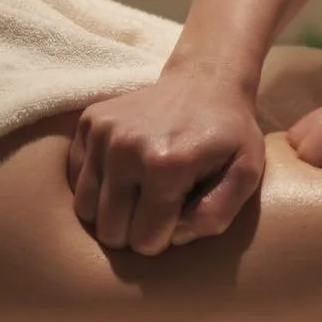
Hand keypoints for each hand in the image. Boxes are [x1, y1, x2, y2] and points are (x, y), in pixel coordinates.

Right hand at [67, 71, 265, 255]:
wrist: (206, 81)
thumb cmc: (229, 134)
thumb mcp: (246, 173)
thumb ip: (218, 214)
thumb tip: (175, 236)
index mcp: (167, 165)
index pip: (145, 240)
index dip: (164, 238)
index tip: (179, 215)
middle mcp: (126, 147)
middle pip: (110, 231)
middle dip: (134, 231)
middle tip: (158, 208)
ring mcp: (102, 132)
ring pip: (84, 211)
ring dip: (111, 211)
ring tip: (139, 194)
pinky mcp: (88, 123)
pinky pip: (75, 181)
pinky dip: (96, 187)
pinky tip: (124, 174)